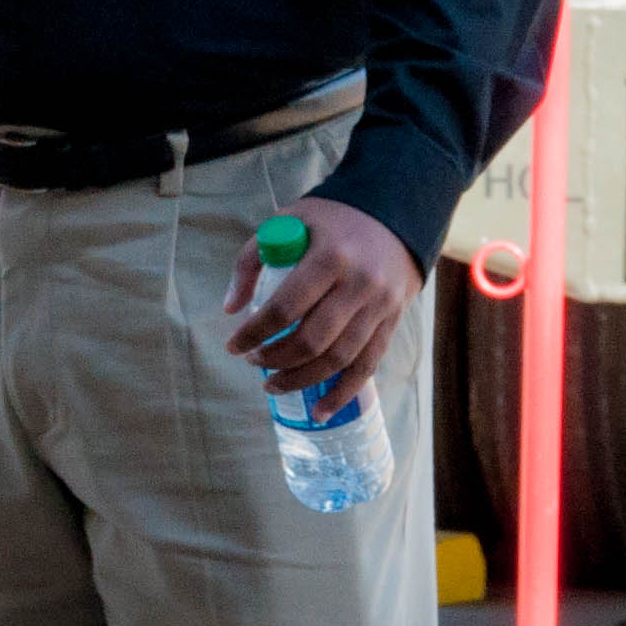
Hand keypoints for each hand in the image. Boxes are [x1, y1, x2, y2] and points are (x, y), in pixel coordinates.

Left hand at [222, 198, 417, 408]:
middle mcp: (359, 284)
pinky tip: (320, 410)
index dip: (254, 332)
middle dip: (275, 359)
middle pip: (312, 339)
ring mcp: (380, 306)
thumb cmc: (330, 221)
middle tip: (253, 363)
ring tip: (273, 385)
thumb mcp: (288, 222)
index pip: (285, 307)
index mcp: (329, 257)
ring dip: (301, 379)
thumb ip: (252, 261)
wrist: (394, 214)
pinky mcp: (392, 322)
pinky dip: (342, 393)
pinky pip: (367, 366)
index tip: (233, 345)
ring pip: (339, 359)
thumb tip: (230, 308)